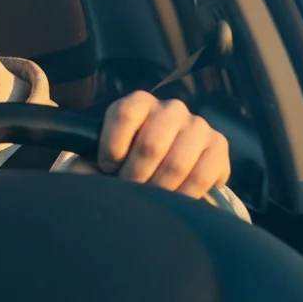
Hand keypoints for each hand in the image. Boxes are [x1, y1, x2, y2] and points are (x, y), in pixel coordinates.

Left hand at [81, 91, 230, 198]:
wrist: (162, 166)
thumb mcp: (101, 158)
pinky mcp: (219, 145)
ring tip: (151, 197)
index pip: (125, 115)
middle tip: (130, 188)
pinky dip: (185, 194)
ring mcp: (198, 125)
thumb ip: (88, 166)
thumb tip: (83, 177)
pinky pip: (203, 175)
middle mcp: (171, 108)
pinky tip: (175, 199)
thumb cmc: (125, 160)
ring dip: (159, 188)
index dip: (112, 146)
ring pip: (177, 163)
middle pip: (151, 144)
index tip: (106, 167)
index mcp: (138, 102)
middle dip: (135, 175)